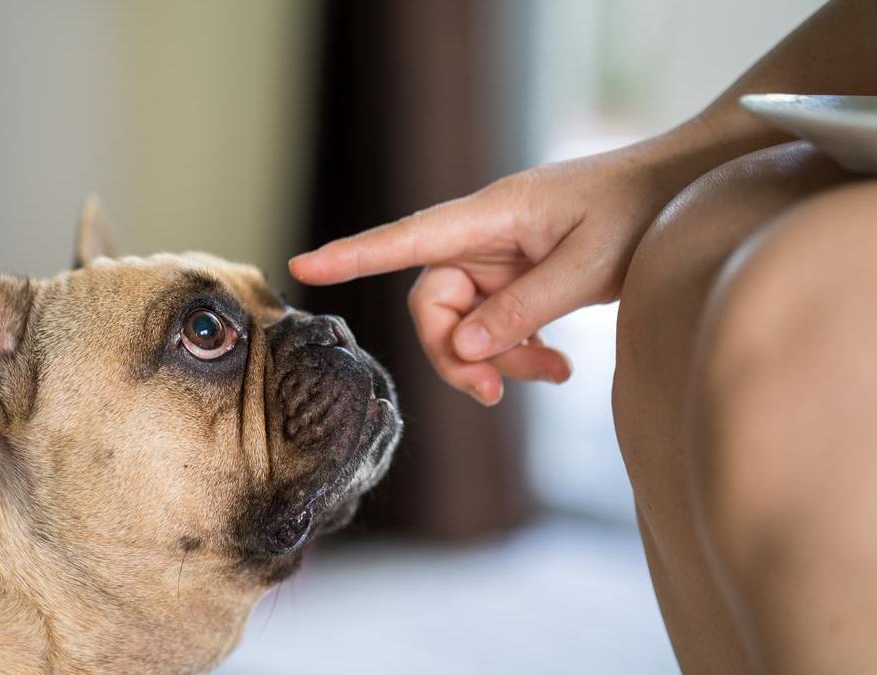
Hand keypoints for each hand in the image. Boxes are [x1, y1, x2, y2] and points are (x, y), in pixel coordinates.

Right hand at [290, 142, 692, 404]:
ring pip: (465, 322)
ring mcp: (500, 258)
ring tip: (554, 376)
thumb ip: (524, 309)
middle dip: (454, 353)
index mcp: (490, 216)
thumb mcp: (589, 265)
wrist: (682, 191)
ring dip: (497, 360)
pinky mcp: (519, 277)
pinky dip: (519, 352)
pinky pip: (497, 323)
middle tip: (491, 394)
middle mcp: (483, 237)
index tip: (303, 265)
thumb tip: (462, 347)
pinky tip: (558, 367)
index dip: (351, 256)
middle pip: (432, 302)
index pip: (405, 238)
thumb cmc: (640, 210)